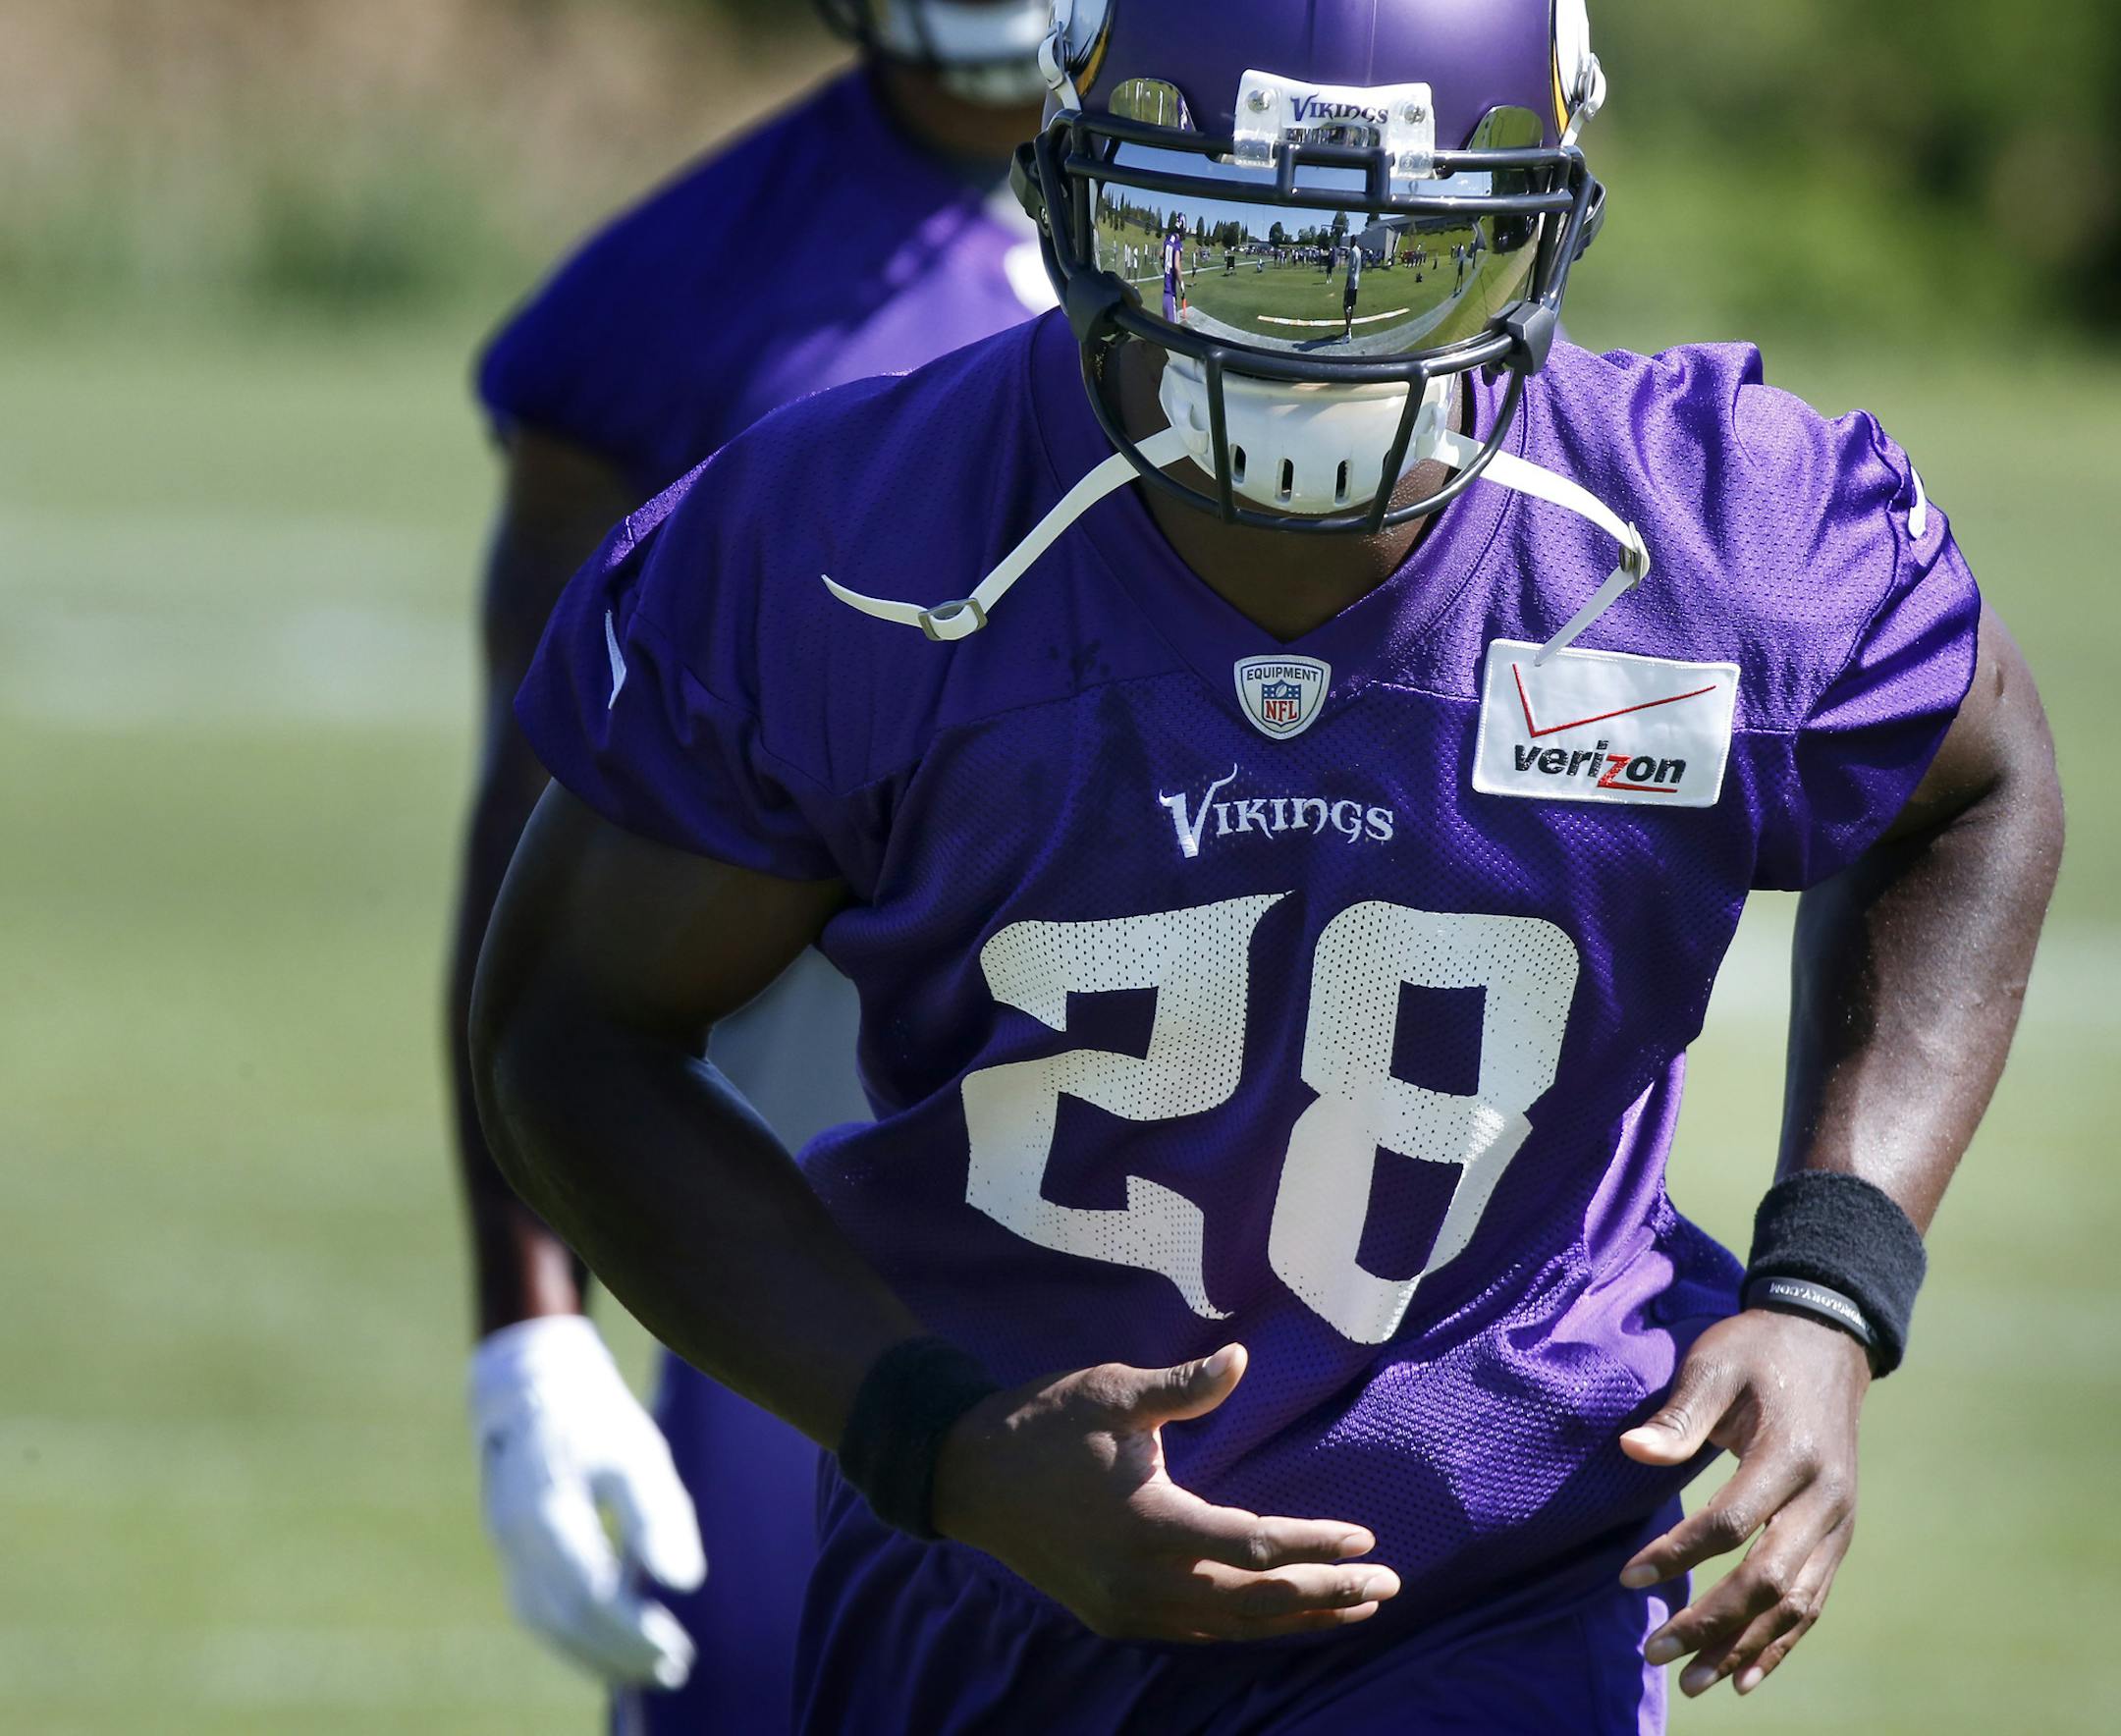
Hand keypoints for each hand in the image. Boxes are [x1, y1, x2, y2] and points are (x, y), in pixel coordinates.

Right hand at [469, 1315, 706, 1686]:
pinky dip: (572, 1636)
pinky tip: (612, 1646)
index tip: (678, 1650)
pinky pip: (535, 1609)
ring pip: (545, 1622)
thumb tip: (685, 1584)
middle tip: (674, 1670)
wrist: (534, 1383)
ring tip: (649, 1671)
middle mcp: (517, 1536)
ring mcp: (504, 1544)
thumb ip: (658, 1518)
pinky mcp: (507, 1548)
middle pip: (568, 1619)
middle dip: (621, 1653)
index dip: (634, 1633)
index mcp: (549, 1511)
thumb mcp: (638, 1453)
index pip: (593, 1596)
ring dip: (596, 1655)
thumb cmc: (597, 1417)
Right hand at [933, 1343, 1397, 1643]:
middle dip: (1325, 1596)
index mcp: (1147, 1523)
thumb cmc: (1043, 1422)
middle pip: (1255, 1603)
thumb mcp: (1112, 1391)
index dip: (1314, 1545)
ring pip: (1230, 1629)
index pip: (1253, 1547)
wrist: (968, 1475)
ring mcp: (1128, 1609)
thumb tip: (1243, 1360)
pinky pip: (1198, 1634)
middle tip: (1388, 1588)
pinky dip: (1248, 1628)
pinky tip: (1282, 1618)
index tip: (1366, 1539)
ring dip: (1296, 1621)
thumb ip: (1183, 1387)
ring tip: (1354, 1609)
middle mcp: (1142, 1582)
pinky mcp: (1115, 1617)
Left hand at [1617, 1309, 1870, 1698]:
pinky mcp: (1840, 1536)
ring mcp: (1839, 1523)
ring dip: (1744, 1647)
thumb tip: (1632, 1452)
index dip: (1679, 1555)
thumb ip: (1680, 1414)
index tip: (1628, 1580)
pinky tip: (1744, 1677)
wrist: (1828, 1342)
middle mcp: (1825, 1499)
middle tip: (1653, 1650)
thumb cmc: (1759, 1351)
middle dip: (1710, 1621)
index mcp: (1792, 1454)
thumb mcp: (1716, 1362)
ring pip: (1794, 1603)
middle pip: (1768, 1578)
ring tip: (1692, 1682)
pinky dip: (1781, 1644)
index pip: (1732, 1522)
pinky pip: (1813, 1601)